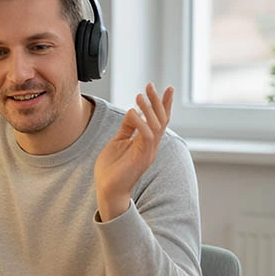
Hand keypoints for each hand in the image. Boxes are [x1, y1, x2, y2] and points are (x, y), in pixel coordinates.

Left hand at [95, 83, 173, 220]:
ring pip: (156, 126)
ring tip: (139, 95)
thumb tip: (133, 112)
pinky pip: (146, 137)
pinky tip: (132, 112)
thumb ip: (127, 128)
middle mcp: (151, 146)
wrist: (107, 190)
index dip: (165, 104)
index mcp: (147, 142)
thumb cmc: (111, 169)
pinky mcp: (141, 158)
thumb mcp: (117, 141)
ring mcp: (148, 152)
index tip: (167, 88)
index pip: (160, 120)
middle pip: (162, 120)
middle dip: (158, 101)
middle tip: (151, 85)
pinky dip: (141, 123)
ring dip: (149, 109)